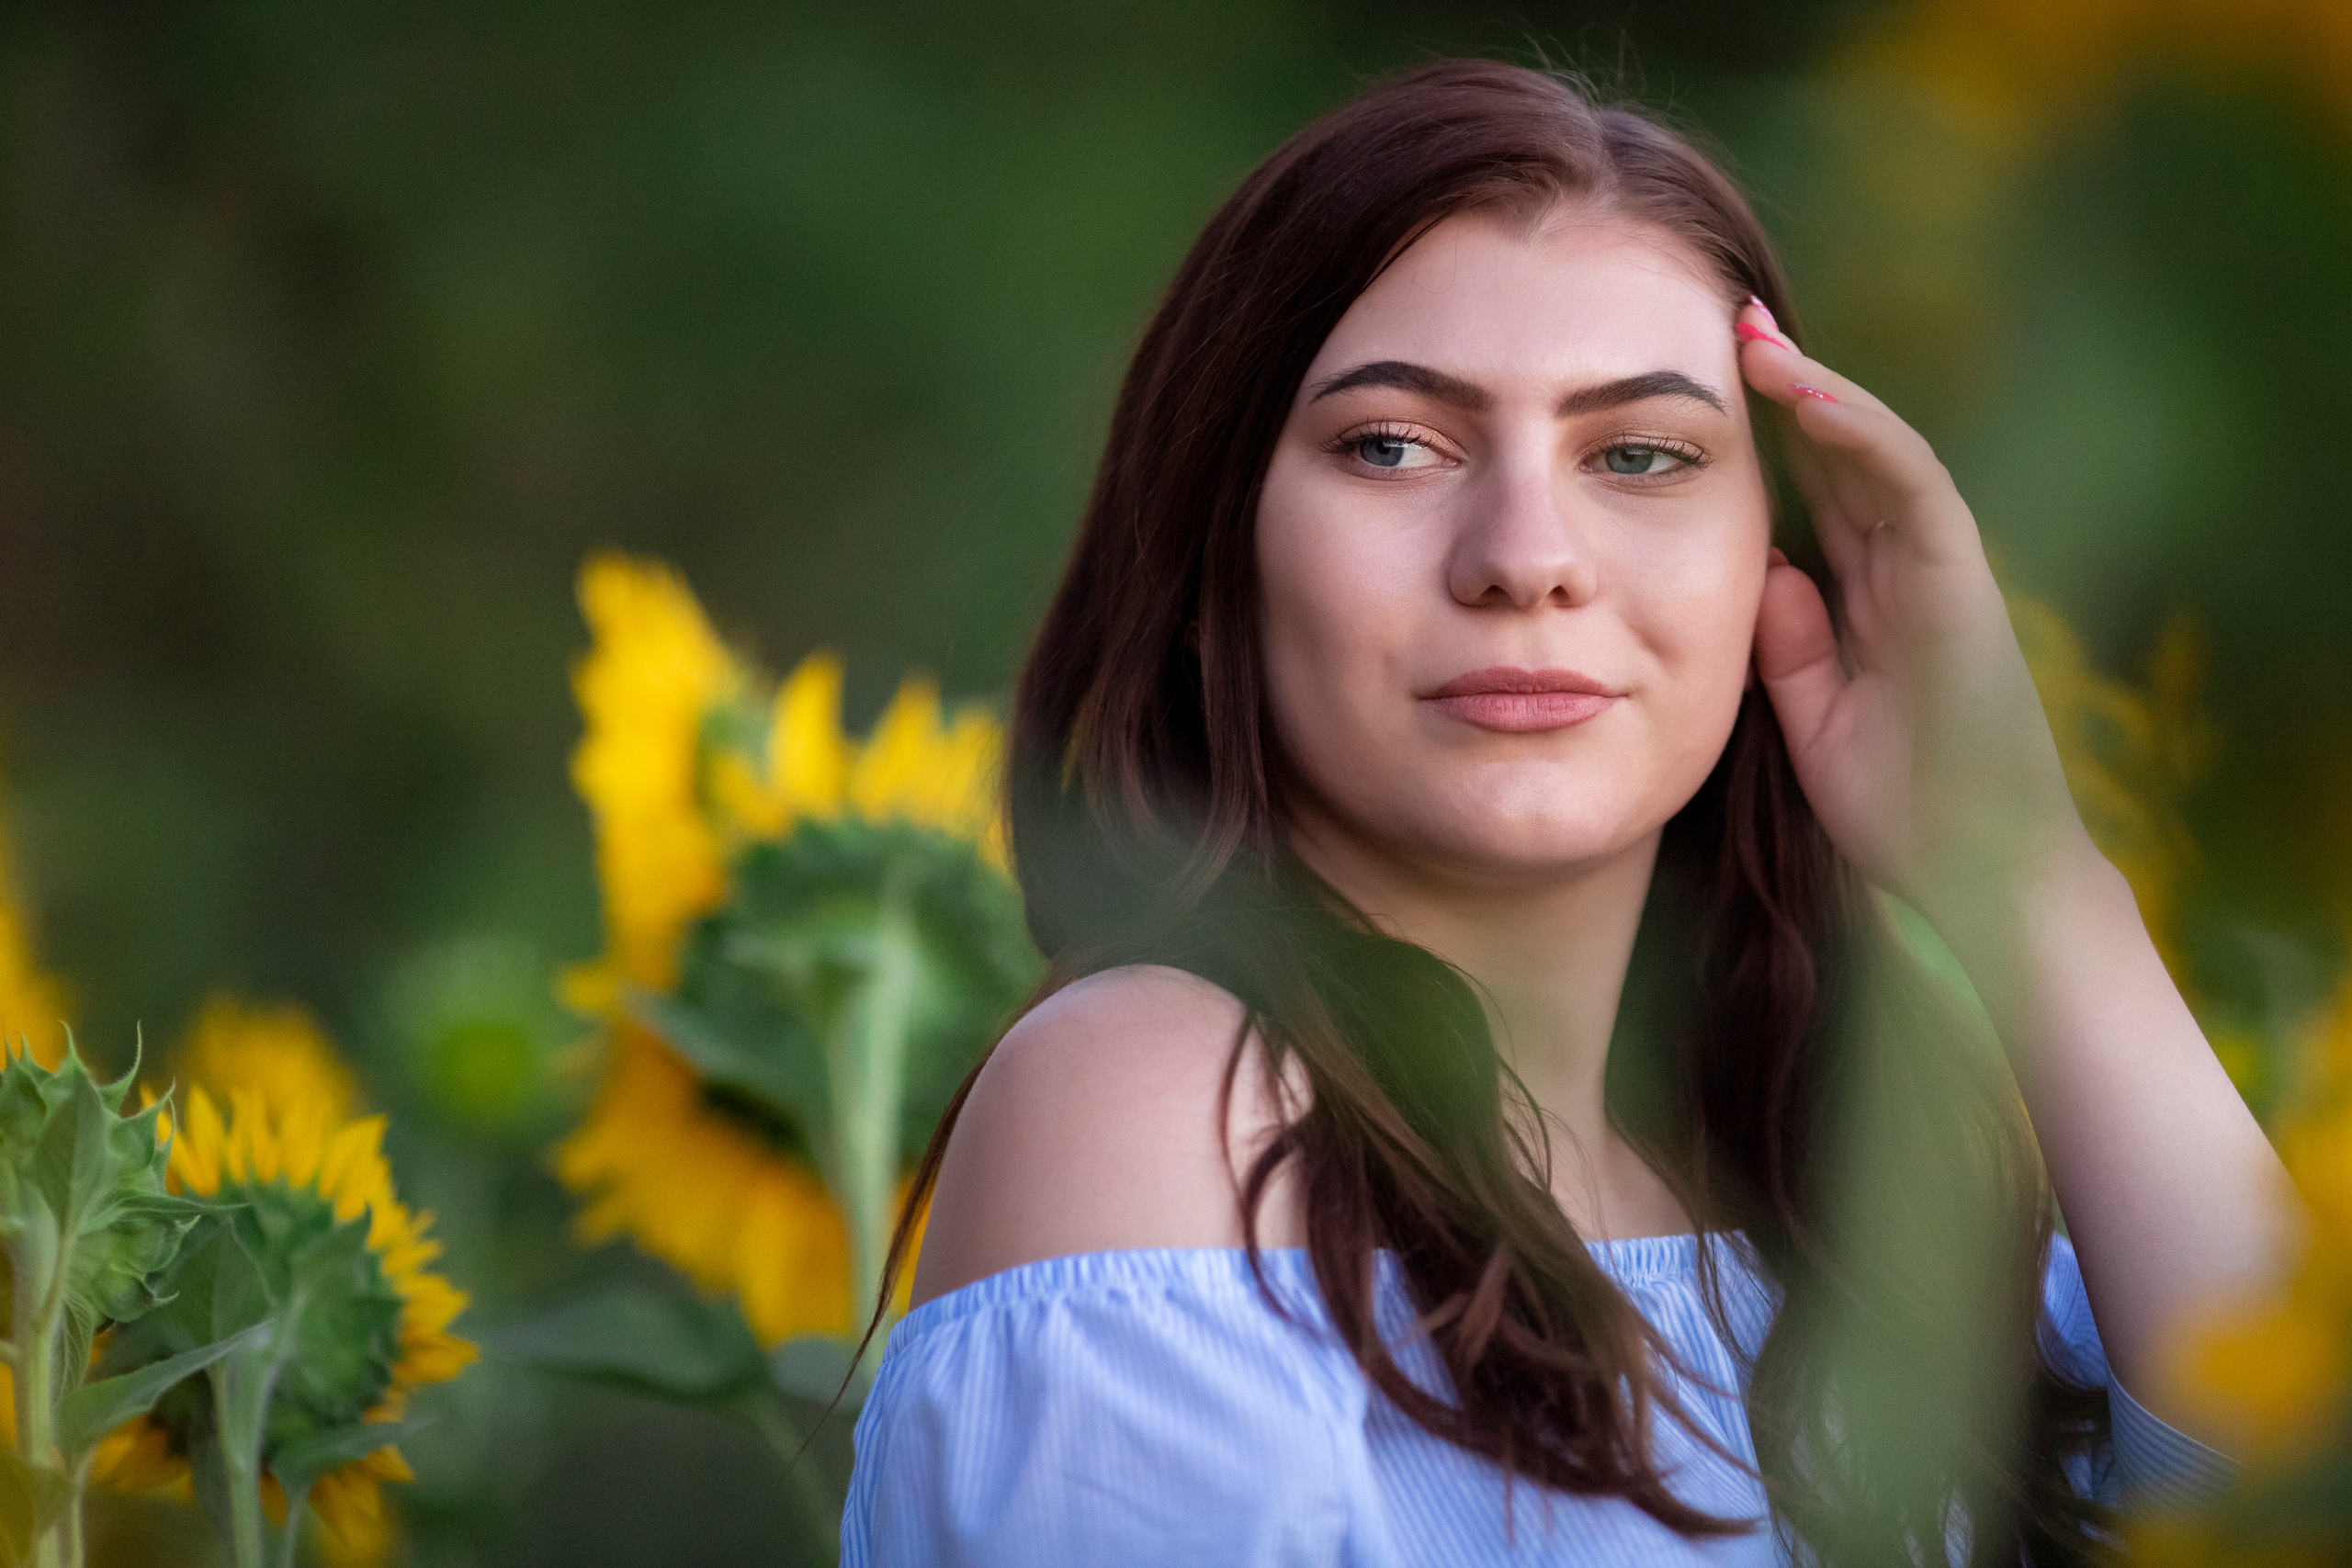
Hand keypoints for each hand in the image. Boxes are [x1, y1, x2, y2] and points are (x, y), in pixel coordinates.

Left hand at [1736, 299, 2095, 921]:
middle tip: (1728, 316)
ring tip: (1756, 333)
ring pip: (1878, 452)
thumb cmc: (1903, 805)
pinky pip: (1913, 491)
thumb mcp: (1810, 713)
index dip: (1766, 437)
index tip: (1703, 385)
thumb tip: (1763, 571)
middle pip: (1844, 453)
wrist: (1975, 874)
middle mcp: (1907, 569)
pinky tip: (1808, 396)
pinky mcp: (1962, 586)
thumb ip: (1790, 643)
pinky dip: (1863, 436)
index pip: (1815, 491)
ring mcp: (1939, 572)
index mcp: (1869, 596)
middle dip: (1790, 384)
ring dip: (1819, 388)